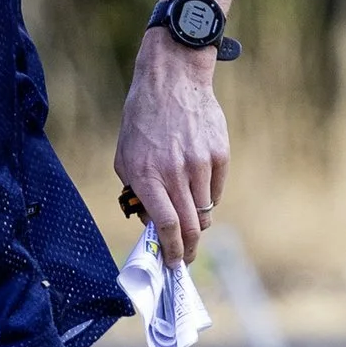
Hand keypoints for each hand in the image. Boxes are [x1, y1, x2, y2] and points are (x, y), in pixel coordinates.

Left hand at [113, 37, 227, 265]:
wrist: (173, 81)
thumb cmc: (143, 121)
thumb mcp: (125, 157)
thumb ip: (137, 192)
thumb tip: (153, 224)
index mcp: (146, 174)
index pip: (165, 225)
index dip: (172, 250)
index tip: (173, 264)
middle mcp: (175, 172)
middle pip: (189, 225)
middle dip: (188, 249)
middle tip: (186, 258)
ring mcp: (200, 163)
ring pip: (204, 210)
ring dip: (197, 223)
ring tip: (191, 224)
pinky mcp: (220, 155)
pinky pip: (215, 190)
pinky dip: (207, 197)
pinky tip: (197, 187)